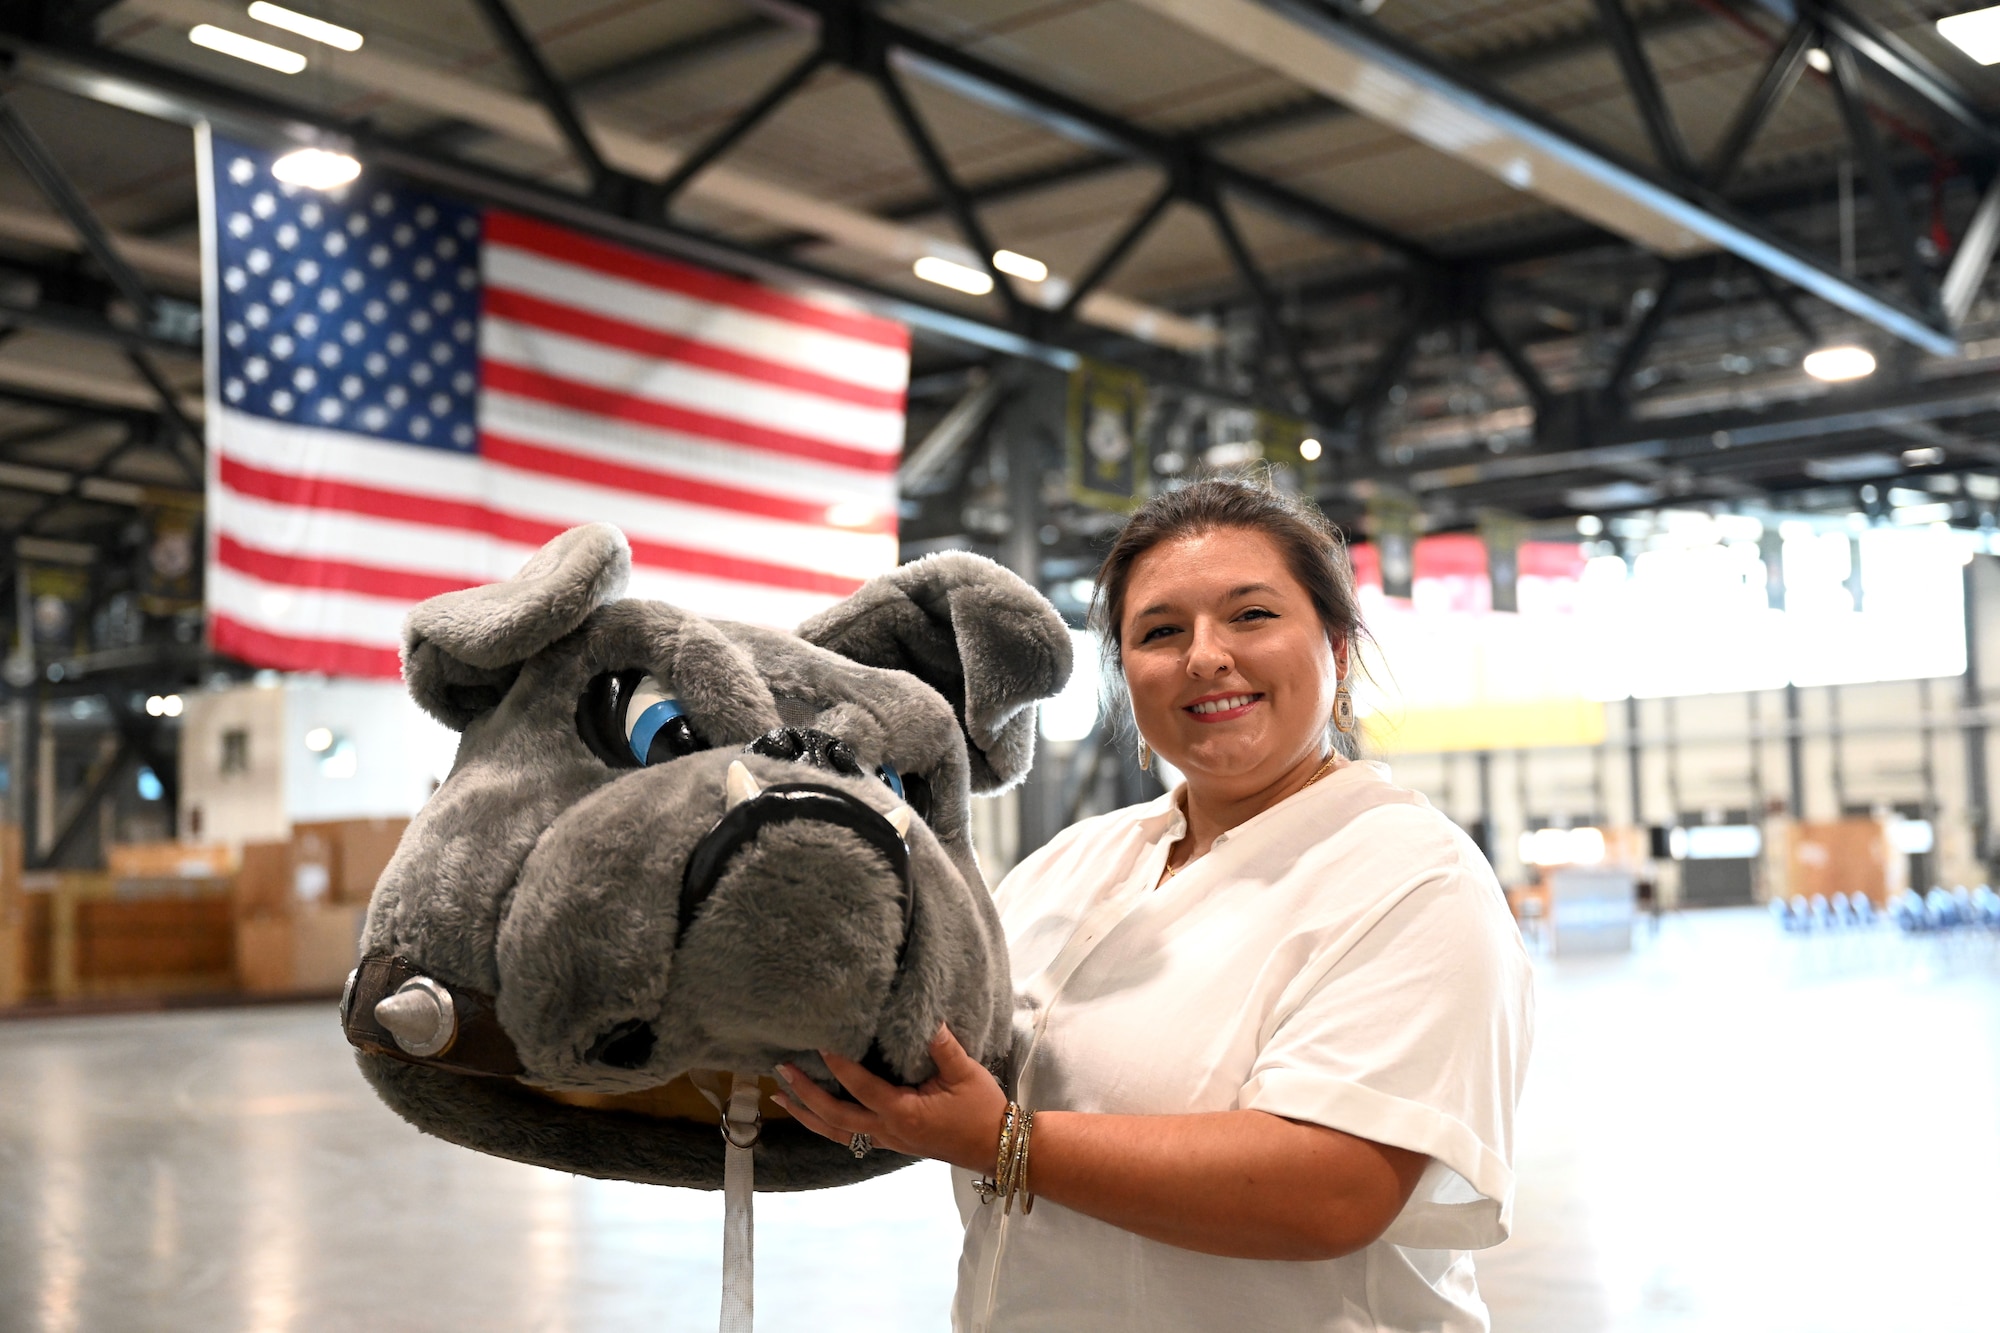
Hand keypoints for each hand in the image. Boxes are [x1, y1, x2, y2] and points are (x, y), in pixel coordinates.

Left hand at [773, 1024, 1008, 1172]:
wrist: (996, 1146)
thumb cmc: (982, 1109)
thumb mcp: (965, 1072)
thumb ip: (941, 1045)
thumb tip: (924, 1015)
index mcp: (903, 1112)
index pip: (861, 1087)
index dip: (838, 1065)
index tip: (819, 1044)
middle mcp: (888, 1131)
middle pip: (835, 1117)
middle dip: (806, 1094)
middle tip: (781, 1071)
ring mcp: (887, 1141)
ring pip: (836, 1132)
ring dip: (807, 1115)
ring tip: (780, 1098)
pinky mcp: (891, 1144)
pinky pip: (849, 1136)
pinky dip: (826, 1125)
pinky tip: (814, 1114)